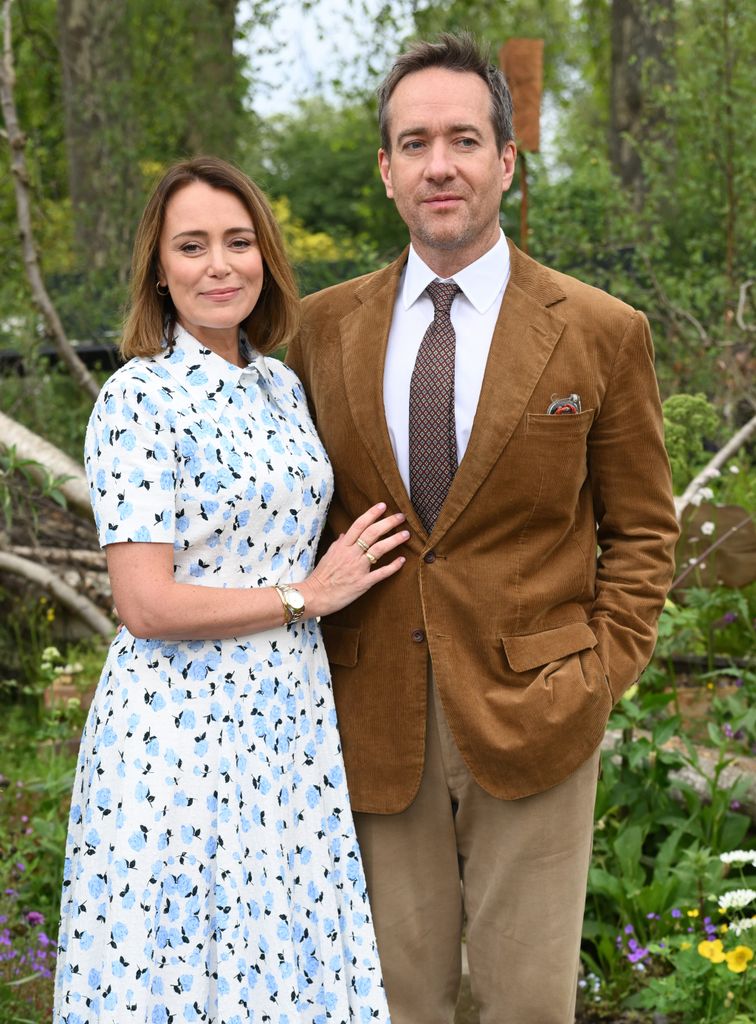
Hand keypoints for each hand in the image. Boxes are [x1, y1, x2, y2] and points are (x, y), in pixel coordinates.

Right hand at [300, 502, 407, 617]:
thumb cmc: (321, 577)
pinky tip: (402, 560)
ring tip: (406, 534)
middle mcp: (351, 554)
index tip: (383, 505)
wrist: (315, 596)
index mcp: (342, 546)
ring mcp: (358, 568)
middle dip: (388, 523)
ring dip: (394, 540)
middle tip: (401, 516)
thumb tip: (345, 534)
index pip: (359, 525)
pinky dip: (393, 566)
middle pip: (372, 533)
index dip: (372, 514)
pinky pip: (381, 573)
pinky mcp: (363, 582)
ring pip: (379, 549)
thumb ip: (338, 545)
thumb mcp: (328, 556)